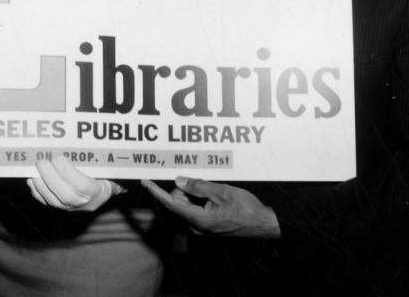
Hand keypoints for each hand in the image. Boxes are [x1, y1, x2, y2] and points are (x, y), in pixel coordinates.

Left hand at [27, 154, 125, 211]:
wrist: (108, 187)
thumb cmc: (107, 170)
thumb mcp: (104, 161)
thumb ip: (92, 154)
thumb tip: (72, 138)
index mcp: (101, 190)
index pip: (83, 186)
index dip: (68, 172)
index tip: (58, 158)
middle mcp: (88, 203)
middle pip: (66, 196)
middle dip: (50, 177)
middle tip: (41, 161)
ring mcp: (75, 209)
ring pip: (54, 202)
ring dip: (41, 184)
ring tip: (34, 168)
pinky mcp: (64, 209)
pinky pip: (48, 203)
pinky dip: (37, 191)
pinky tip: (32, 178)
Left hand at [142, 177, 280, 237]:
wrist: (263, 224)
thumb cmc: (245, 208)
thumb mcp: (221, 192)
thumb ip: (198, 187)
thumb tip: (179, 182)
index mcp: (198, 219)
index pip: (171, 203)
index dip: (157, 191)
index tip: (145, 181)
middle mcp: (196, 226)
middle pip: (179, 202)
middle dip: (184, 189)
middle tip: (203, 182)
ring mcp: (202, 227)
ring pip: (187, 205)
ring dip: (194, 194)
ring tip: (214, 190)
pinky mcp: (208, 226)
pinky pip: (196, 209)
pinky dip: (199, 199)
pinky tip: (213, 194)